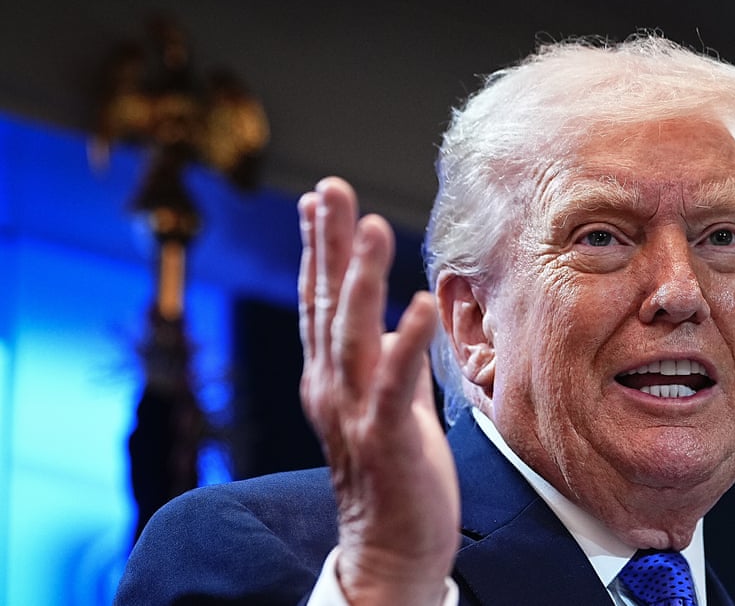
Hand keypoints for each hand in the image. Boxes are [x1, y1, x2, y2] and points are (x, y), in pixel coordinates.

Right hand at [298, 177, 459, 604]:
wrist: (390, 547)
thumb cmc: (395, 474)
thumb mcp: (387, 404)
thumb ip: (386, 360)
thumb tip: (395, 318)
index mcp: (331, 377)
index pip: (319, 302)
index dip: (318, 249)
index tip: (318, 198)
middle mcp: (332, 389)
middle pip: (325, 305)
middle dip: (328, 243)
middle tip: (330, 189)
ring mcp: (354, 413)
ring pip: (351, 335)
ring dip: (360, 279)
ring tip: (370, 227)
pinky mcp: (386, 439)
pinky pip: (393, 384)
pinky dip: (404, 342)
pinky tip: (415, 303)